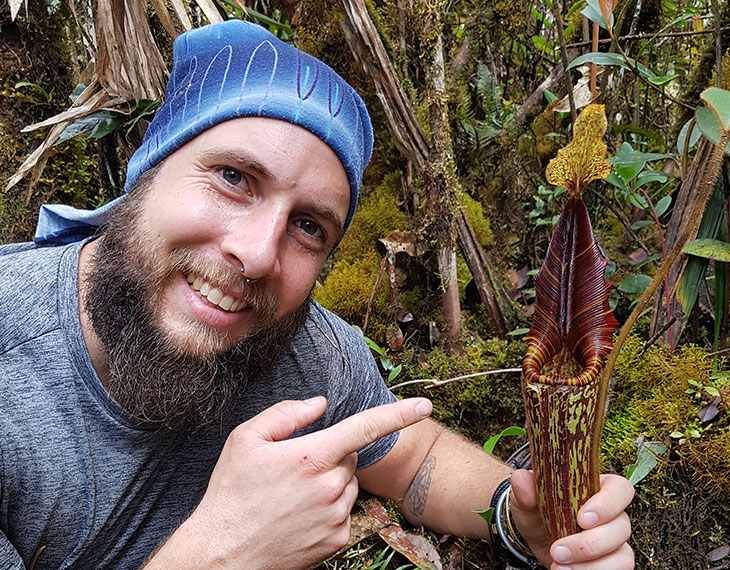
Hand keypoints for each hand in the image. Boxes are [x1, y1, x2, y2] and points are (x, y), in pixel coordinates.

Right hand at [145, 396, 431, 569]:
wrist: (223, 553)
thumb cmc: (232, 493)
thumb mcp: (245, 440)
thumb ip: (286, 414)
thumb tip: (319, 403)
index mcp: (312, 456)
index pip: (365, 427)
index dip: (398, 414)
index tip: (424, 406)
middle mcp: (331, 486)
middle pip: (350, 456)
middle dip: (331, 455)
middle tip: (295, 469)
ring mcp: (337, 515)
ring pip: (349, 484)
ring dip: (331, 482)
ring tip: (293, 495)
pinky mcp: (338, 539)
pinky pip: (345, 511)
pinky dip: (330, 507)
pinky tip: (300, 514)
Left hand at [509, 470, 634, 569]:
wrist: (534, 537)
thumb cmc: (537, 510)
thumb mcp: (526, 498)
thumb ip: (525, 489)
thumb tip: (520, 478)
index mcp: (598, 488)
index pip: (620, 489)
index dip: (607, 504)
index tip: (582, 519)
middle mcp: (612, 514)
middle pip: (621, 527)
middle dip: (588, 544)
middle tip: (557, 550)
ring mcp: (614, 541)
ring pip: (622, 555)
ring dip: (591, 566)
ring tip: (559, 567)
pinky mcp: (612, 562)